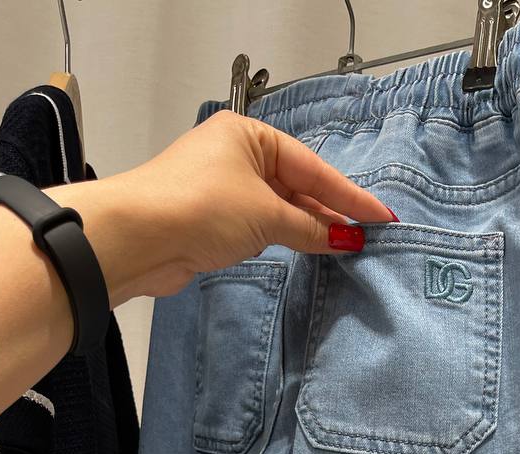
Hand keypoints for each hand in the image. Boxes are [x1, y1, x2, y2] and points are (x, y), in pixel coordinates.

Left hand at [43, 110, 397, 305]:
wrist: (139, 237)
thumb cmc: (202, 207)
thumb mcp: (265, 214)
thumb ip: (310, 229)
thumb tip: (346, 240)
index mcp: (249, 136)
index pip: (312, 167)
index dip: (349, 195)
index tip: (380, 217)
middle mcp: (237, 156)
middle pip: (297, 186)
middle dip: (331, 212)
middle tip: (369, 235)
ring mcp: (225, 189)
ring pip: (281, 208)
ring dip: (310, 228)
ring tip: (347, 246)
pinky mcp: (215, 221)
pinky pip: (263, 226)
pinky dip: (287, 238)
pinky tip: (310, 250)